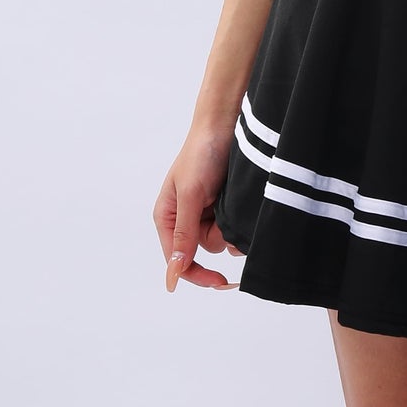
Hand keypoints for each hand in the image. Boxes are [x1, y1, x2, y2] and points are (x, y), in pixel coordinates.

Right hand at [153, 125, 242, 291]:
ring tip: (230, 198)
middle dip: (218, 237)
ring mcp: (206, 213)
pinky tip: (238, 199)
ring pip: (221, 241)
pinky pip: (233, 228)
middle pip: (203, 252)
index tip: (220, 282)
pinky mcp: (224, 207)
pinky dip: (239, 219)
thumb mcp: (191, 195)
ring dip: (230, 225)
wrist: (228, 124)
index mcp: (167, 217)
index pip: (177, 260)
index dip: (196, 274)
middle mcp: (185, 219)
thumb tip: (173, 275)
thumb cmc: (202, 153)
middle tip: (224, 212)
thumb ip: (183, 235)